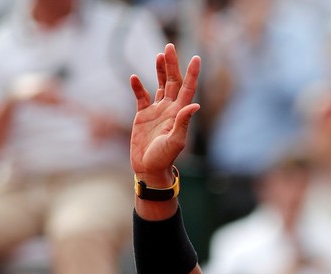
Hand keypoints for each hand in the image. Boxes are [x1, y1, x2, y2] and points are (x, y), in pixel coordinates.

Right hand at [130, 43, 199, 187]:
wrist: (149, 169)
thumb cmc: (165, 158)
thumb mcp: (175, 141)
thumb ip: (183, 123)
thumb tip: (194, 105)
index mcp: (180, 113)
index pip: (188, 89)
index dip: (192, 73)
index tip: (196, 57)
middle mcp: (170, 109)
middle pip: (173, 82)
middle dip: (172, 65)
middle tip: (169, 46)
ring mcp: (157, 111)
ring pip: (160, 85)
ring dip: (160, 71)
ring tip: (160, 54)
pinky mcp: (142, 116)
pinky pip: (141, 97)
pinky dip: (138, 87)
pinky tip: (134, 77)